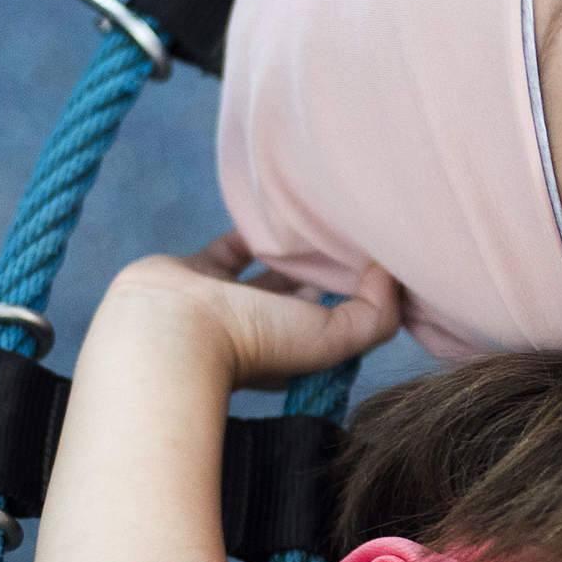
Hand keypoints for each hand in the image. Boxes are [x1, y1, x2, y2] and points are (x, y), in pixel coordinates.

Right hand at [108, 230, 402, 391]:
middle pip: (308, 294)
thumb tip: (391, 274)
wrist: (170, 331)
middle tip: (359, 231)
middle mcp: (265, 328)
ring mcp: (229, 302)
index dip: (364, 296)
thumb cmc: (254, 341)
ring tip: (322, 218)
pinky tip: (274, 211)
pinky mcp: (198, 274)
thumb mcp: (333, 339)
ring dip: (293, 248)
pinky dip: (250, 231)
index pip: (341, 322)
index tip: (385, 262)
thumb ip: (375, 314)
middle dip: (332, 269)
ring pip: (271, 269)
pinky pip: (231, 248)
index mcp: (297, 350)